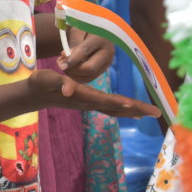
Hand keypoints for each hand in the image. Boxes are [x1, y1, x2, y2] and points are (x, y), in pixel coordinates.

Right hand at [28, 68, 159, 117]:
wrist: (35, 94)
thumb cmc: (40, 83)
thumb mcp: (46, 78)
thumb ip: (58, 82)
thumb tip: (69, 89)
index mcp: (80, 96)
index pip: (101, 99)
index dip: (117, 102)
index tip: (132, 104)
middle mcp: (88, 102)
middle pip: (115, 107)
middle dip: (135, 109)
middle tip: (156, 112)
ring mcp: (89, 104)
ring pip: (115, 109)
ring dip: (134, 111)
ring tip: (151, 113)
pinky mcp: (89, 103)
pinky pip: (110, 108)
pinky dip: (124, 110)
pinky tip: (134, 113)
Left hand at [58, 29, 113, 82]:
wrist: (100, 30)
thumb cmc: (86, 28)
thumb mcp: (78, 29)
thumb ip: (73, 42)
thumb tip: (66, 56)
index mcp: (100, 38)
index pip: (85, 51)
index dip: (72, 60)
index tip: (61, 65)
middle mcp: (108, 51)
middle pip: (89, 68)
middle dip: (72, 70)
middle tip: (60, 64)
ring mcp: (107, 62)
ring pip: (89, 76)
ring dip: (72, 75)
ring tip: (63, 65)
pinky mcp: (104, 69)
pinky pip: (89, 78)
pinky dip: (77, 77)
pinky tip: (69, 69)